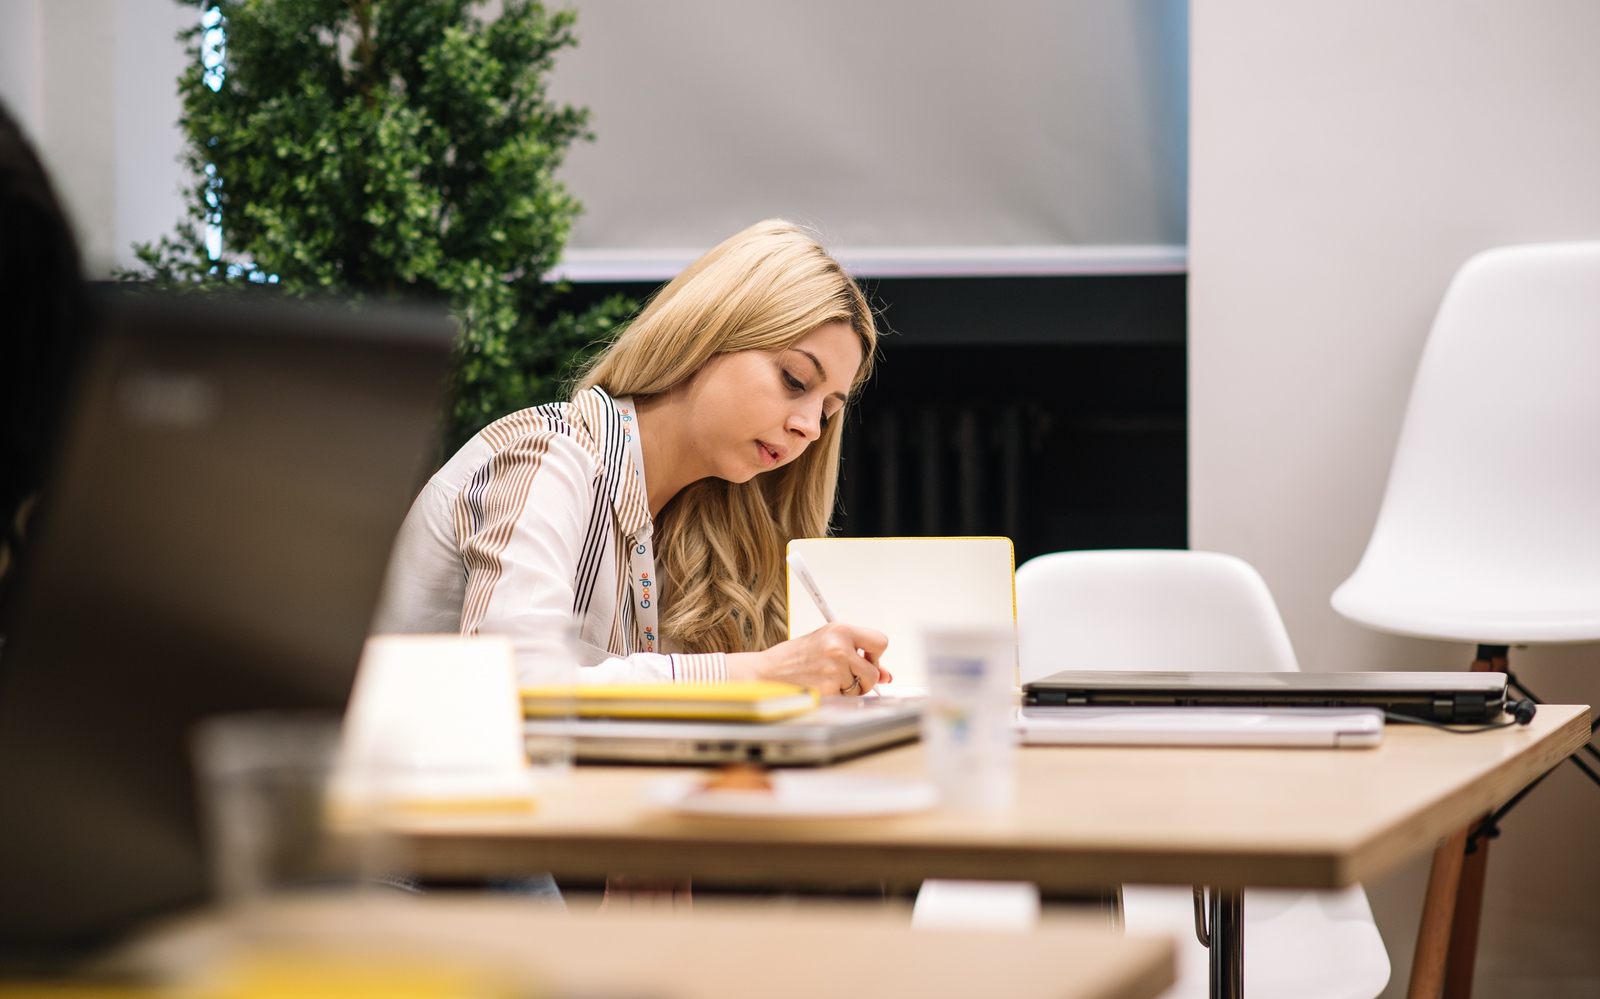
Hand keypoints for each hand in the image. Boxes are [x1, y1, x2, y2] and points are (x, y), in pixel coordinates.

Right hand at [726, 622, 890, 693]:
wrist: (767, 672)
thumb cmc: (794, 659)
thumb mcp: (826, 645)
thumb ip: (857, 655)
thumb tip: (886, 675)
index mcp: (839, 630)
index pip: (880, 641)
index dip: (876, 654)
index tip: (866, 658)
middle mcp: (839, 647)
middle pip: (874, 670)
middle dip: (864, 678)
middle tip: (844, 675)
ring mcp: (835, 668)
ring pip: (863, 687)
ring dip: (850, 689)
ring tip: (828, 679)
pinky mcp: (829, 688)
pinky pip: (848, 698)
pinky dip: (838, 697)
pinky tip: (821, 687)